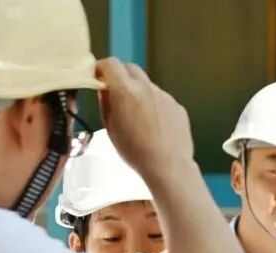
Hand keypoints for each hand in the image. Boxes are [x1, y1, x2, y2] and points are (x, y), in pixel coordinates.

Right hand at [94, 57, 194, 174]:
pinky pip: (161, 99)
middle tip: (114, 91)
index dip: (101, 68)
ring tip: (136, 115)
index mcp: (126, 91)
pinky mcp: (177, 106)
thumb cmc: (134, 150)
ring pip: (147, 85)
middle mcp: (147, 87)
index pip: (111, 64)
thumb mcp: (110, 127)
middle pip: (130, 68)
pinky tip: (154, 124)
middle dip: (120, 75)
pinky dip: (154, 104)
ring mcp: (165, 96)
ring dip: (138, 92)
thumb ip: (105, 102)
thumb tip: (104, 88)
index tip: (98, 76)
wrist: (168, 165)